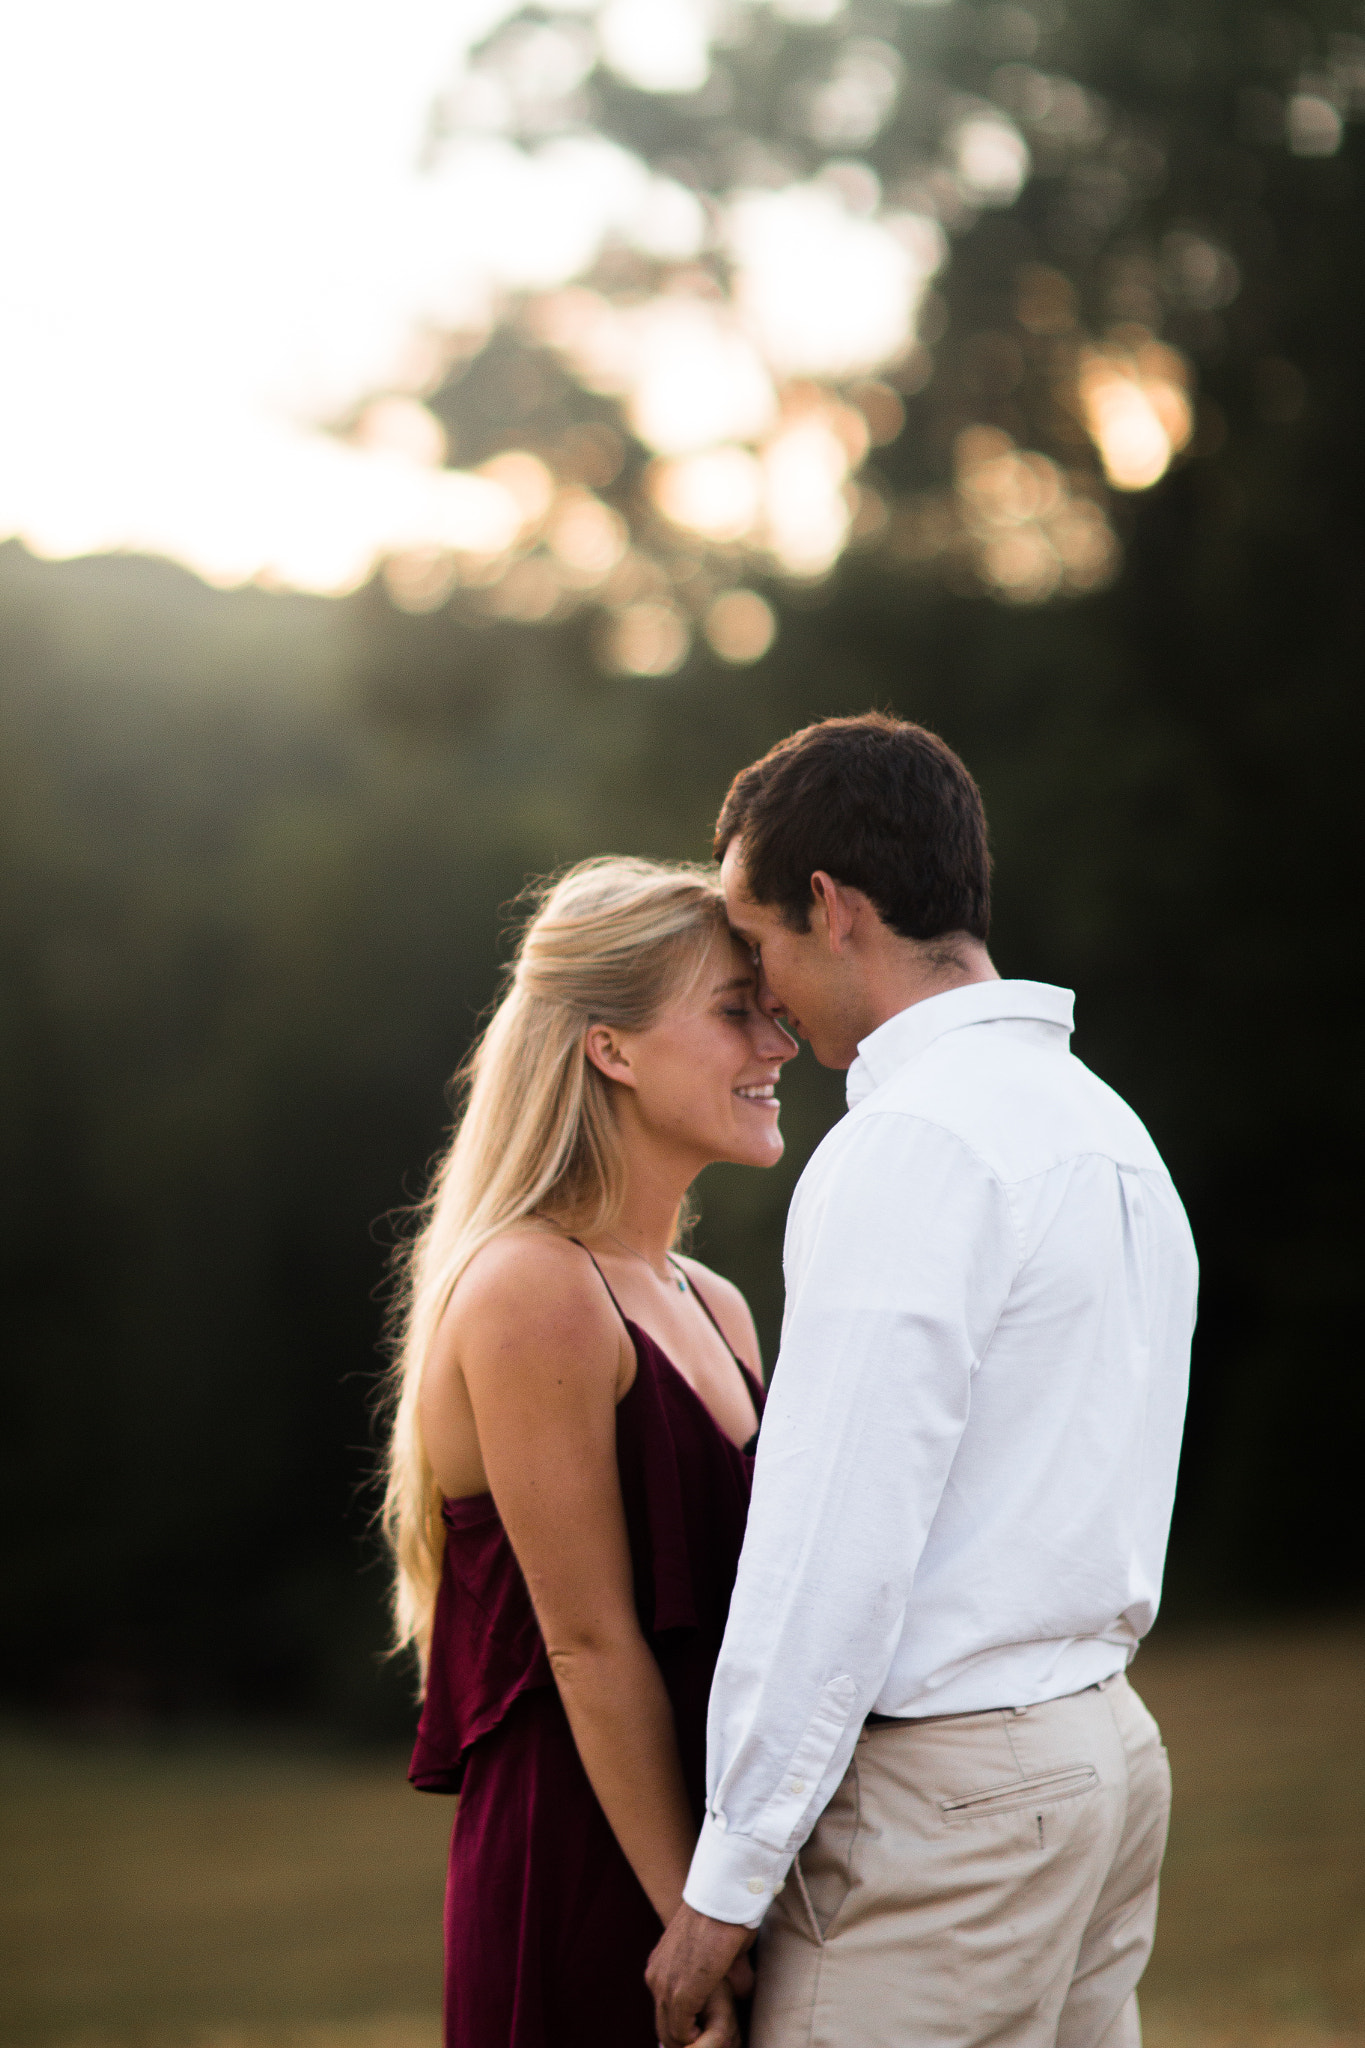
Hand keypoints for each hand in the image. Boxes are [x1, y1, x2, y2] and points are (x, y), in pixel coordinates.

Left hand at [647, 1902, 754, 2047]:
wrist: (724, 1898)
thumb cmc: (726, 1917)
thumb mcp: (721, 1950)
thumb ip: (728, 1974)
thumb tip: (742, 1990)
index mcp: (661, 1965)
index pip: (665, 2012)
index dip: (687, 2027)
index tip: (709, 2028)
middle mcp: (655, 1976)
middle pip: (664, 2027)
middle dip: (689, 2037)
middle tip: (712, 2037)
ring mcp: (664, 1985)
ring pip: (671, 2033)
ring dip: (695, 2038)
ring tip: (718, 2034)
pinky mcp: (680, 1993)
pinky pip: (683, 2031)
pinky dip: (700, 2037)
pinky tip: (718, 2031)